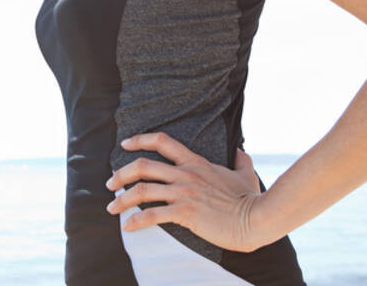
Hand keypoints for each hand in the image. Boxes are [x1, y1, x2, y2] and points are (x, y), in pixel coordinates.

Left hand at [104, 132, 271, 252]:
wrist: (257, 219)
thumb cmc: (251, 199)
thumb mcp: (246, 174)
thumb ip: (241, 160)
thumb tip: (241, 150)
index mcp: (196, 162)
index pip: (162, 142)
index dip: (140, 139)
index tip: (125, 144)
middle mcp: (185, 174)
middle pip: (143, 165)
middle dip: (121, 174)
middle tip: (110, 183)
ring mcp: (184, 192)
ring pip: (142, 190)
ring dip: (122, 199)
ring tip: (111, 207)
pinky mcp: (185, 212)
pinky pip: (152, 215)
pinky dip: (136, 221)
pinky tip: (128, 227)